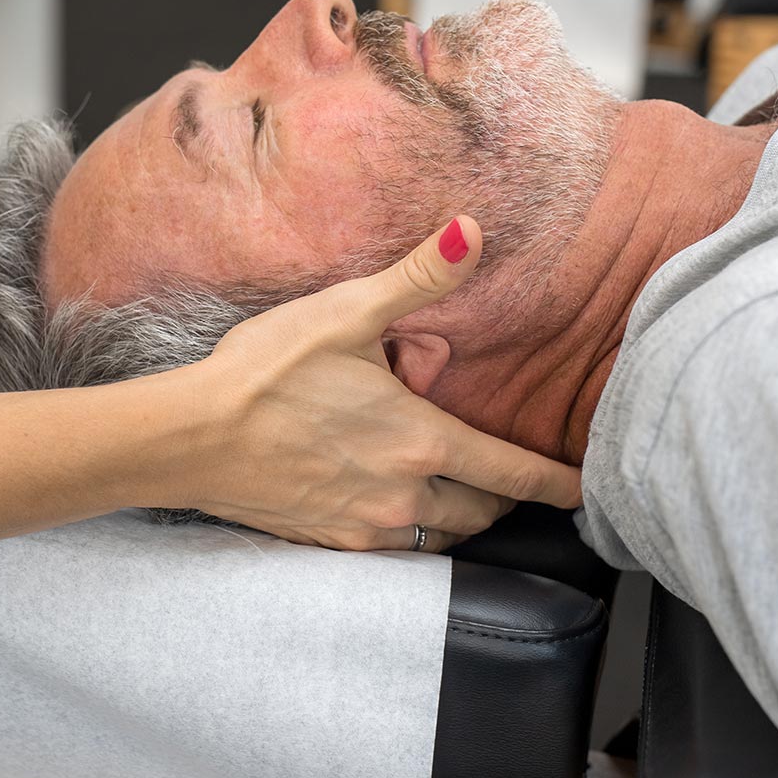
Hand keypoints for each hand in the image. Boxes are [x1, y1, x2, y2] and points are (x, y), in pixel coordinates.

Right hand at [177, 217, 582, 551]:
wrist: (190, 437)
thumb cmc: (265, 371)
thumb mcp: (346, 312)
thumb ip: (418, 276)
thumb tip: (473, 230)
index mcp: (422, 440)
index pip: (513, 473)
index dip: (557, 484)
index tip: (587, 491)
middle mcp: (404, 492)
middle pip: (482, 512)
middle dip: (505, 499)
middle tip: (514, 481)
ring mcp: (366, 525)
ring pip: (440, 535)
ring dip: (459, 516)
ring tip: (461, 492)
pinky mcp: (329, 543)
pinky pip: (393, 547)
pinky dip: (410, 529)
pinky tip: (394, 504)